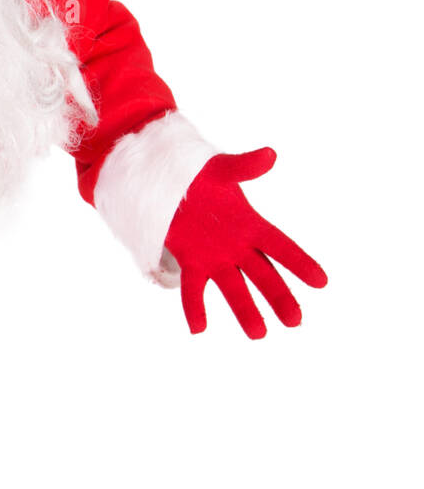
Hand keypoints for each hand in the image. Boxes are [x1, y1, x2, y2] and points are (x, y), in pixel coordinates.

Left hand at [164, 147, 326, 338]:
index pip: (280, 246)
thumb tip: (270, 154)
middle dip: (279, 296)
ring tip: (258, 334)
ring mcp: (215, 257)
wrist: (166, 180)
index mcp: (250, 223)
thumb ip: (243, 166)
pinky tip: (197, 329)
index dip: (299, 262)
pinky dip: (195, 308)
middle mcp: (237, 245)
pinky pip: (194, 289)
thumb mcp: (220, 169)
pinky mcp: (191, 262)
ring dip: (245, 310)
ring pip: (234, 287)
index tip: (322, 282)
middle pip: (263, 274)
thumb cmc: (200, 174)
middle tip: (294, 321)